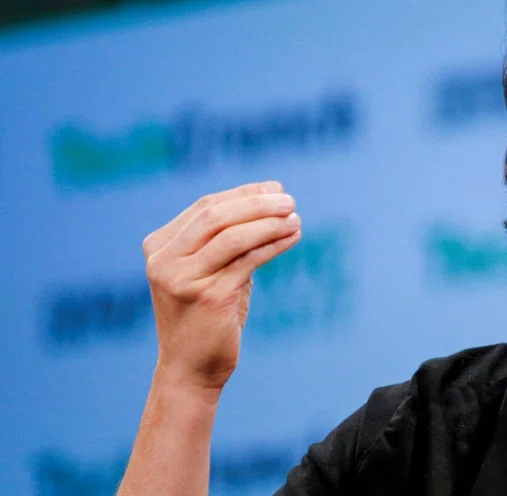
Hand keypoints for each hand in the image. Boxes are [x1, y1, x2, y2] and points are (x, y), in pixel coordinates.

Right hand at [142, 181, 301, 392]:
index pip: (205, 206)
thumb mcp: (209, 270)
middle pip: (216, 216)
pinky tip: (293, 237)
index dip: (243, 193)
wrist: (190, 370)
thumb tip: (271, 200)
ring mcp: (182, 279)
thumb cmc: (206, 316)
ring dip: (269, 223)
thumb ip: (227, 238)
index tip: (275, 188)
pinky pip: (248, 261)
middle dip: (257, 203)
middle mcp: (164, 260)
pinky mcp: (207, 297)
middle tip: (290, 200)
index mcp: (159, 246)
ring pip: (233, 236)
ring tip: (296, 217)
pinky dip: (274, 245)